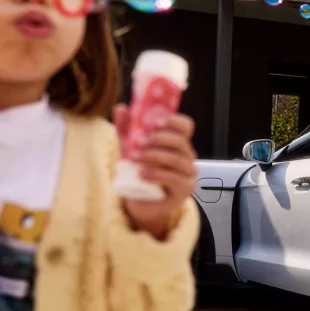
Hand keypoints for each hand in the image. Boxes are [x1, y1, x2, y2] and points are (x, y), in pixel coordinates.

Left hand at [114, 104, 197, 239]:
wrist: (139, 203)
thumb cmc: (138, 173)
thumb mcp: (129, 148)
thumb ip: (126, 129)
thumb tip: (121, 108)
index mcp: (178, 143)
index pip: (186, 126)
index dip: (174, 121)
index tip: (156, 122)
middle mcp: (187, 156)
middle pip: (181, 141)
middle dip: (159, 139)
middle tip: (139, 142)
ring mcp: (189, 173)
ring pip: (176, 160)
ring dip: (153, 156)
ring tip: (135, 159)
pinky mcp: (185, 189)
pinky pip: (174, 178)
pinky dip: (156, 174)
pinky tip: (142, 174)